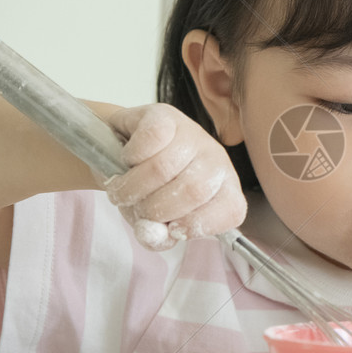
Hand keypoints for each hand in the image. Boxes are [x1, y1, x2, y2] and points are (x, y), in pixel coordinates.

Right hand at [103, 104, 246, 250]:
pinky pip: (150, 140)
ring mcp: (193, 133)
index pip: (231, 210)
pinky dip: (130, 157)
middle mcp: (215, 159)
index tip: (170, 230)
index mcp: (223, 188)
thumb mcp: (153, 221)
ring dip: (132, 187)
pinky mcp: (166, 115)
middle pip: (193, 191)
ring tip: (122, 191)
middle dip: (154, 209)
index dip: (197, 226)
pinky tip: (128, 160)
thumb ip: (157, 237)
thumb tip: (152, 234)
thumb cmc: (145, 188)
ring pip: (163, 168)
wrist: (120, 148)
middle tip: (136, 207)